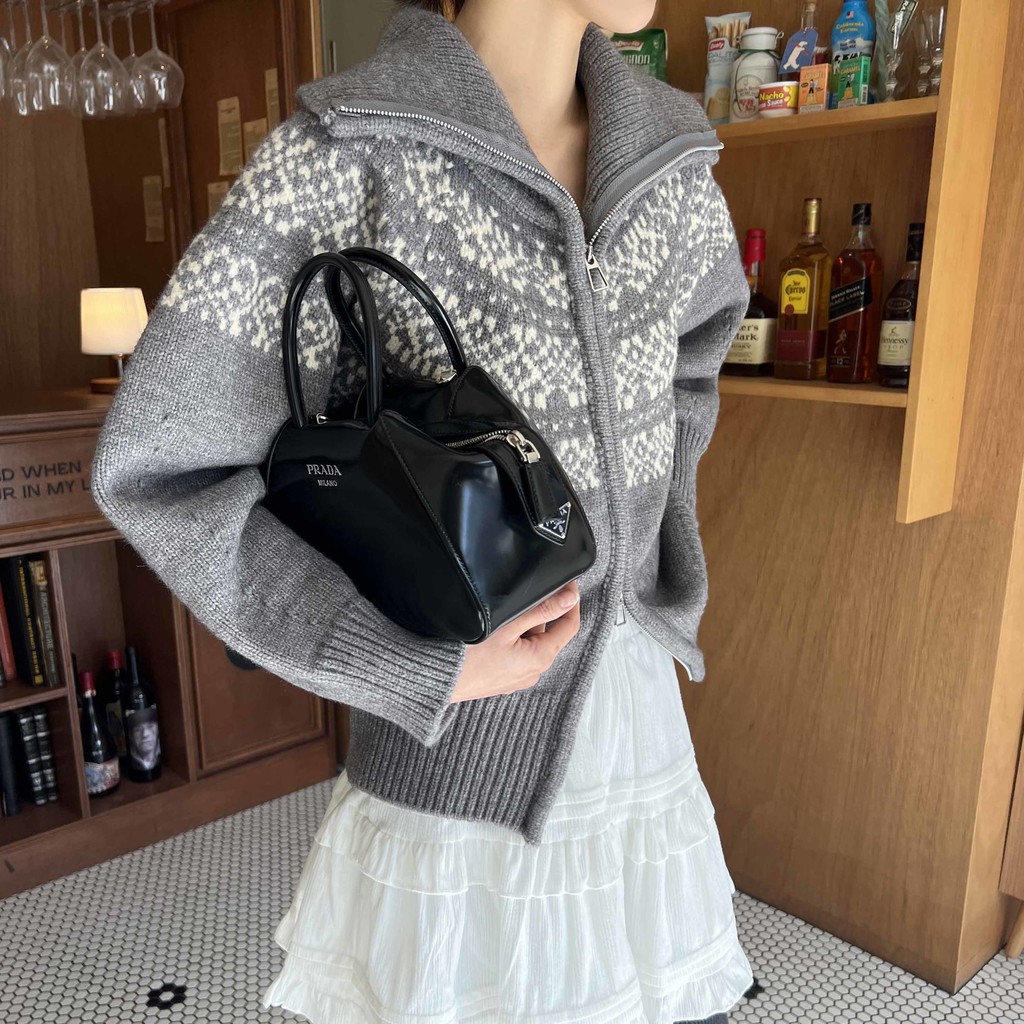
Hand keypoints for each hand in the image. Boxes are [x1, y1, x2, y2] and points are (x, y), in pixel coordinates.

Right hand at [450, 582, 580, 702]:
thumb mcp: (508, 625)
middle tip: (517, 599)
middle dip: (537, 614)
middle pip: (547, 633)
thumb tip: (570, 598)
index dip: (570, 602)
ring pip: (529, 642)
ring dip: (520, 627)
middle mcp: (533, 672)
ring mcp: (518, 678)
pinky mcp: (504, 680)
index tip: (567, 585)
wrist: (438, 680)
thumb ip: (542, 611)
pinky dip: (509, 641)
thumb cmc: (467, 656)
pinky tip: (490, 636)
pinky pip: (515, 654)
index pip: (569, 626)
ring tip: (496, 620)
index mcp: (540, 658)